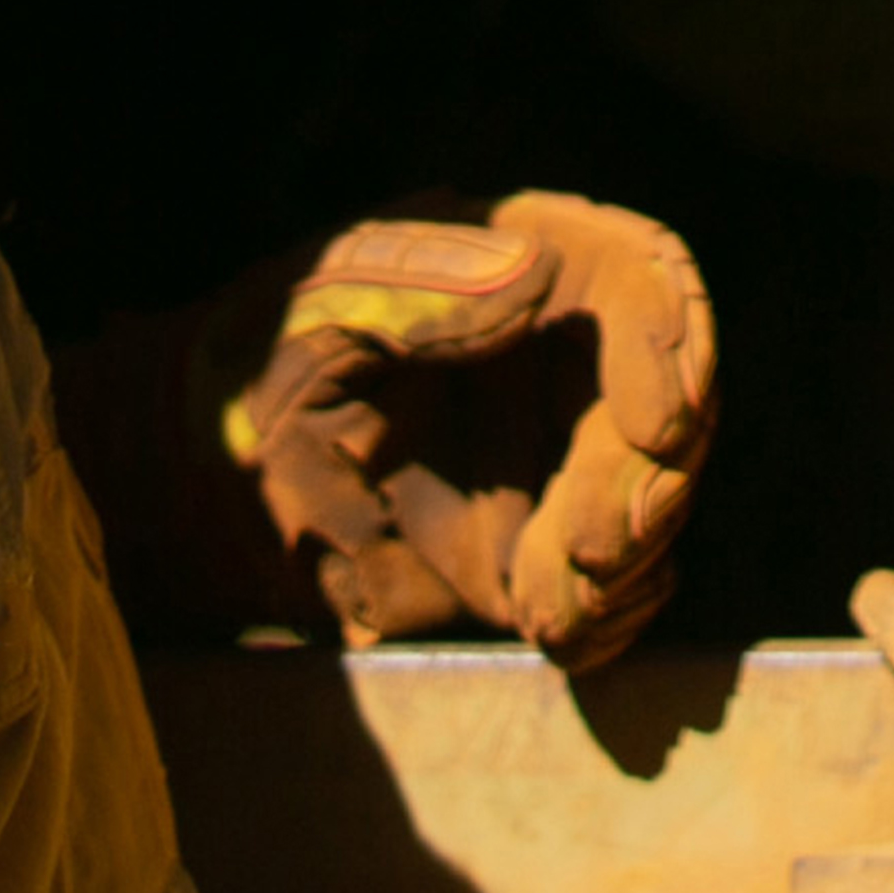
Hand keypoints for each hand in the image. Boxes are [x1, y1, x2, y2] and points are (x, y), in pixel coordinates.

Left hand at [207, 193, 714, 668]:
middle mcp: (578, 355)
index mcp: (536, 260)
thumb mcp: (323, 302)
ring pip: (650, 507)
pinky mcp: (549, 545)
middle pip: (669, 412)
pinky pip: (612, 585)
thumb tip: (533, 279)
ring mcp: (571, 455)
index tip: (657, 427)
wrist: (224, 461)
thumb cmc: (271, 349)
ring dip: (623, 569)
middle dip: (644, 490)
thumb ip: (416, 286)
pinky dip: (605, 618)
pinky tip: (566, 633)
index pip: (640, 281)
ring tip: (553, 611)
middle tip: (595, 551)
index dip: (668, 349)